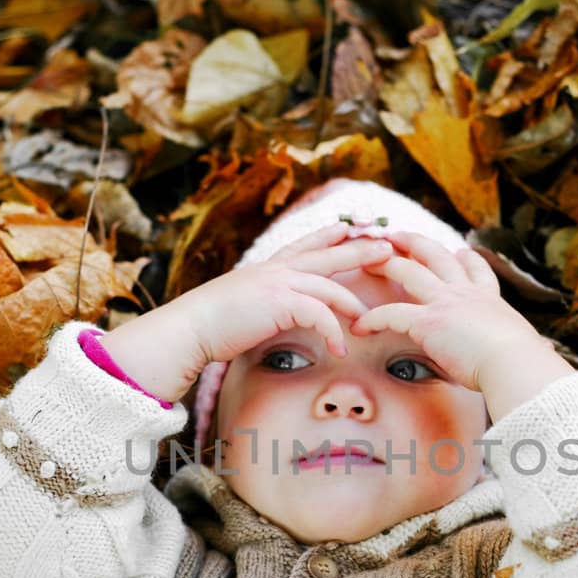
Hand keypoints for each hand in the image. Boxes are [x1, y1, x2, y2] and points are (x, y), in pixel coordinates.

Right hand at [175, 224, 394, 366]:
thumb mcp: (240, 305)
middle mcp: (275, 270)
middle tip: (387, 246)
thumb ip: (260, 303)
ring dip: (352, 303)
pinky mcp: (282, 302)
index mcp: (266, 269)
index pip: (303, 246)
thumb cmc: (210, 325)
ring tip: (369, 318)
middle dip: (359, 250)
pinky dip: (334, 332)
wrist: (190, 328)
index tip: (347, 228)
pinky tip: (340, 349)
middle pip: (327, 255)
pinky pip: (321, 314)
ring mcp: (279, 283)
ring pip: (329, 285)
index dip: (327, 235)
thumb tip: (268, 315)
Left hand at [351, 232, 548, 392]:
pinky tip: (359, 326)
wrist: (514, 363)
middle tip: (396, 236)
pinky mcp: (428, 321)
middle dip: (413, 242)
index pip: (476, 271)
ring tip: (365, 262)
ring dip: (384, 263)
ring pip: (407, 271)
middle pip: (435, 255)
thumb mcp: (527, 344)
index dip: (466, 259)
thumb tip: (544, 352)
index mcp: (490, 299)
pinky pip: (390, 314)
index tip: (460, 252)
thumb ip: (527, 344)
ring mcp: (446, 302)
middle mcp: (466, 293)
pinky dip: (372, 319)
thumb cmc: (523, 362)